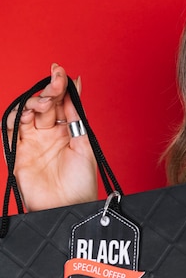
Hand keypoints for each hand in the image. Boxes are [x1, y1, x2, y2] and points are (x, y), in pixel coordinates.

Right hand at [6, 63, 97, 210]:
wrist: (69, 207)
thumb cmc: (81, 183)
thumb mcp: (84, 143)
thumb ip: (76, 114)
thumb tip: (77, 82)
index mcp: (65, 131)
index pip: (58, 101)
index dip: (58, 85)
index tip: (60, 70)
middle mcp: (46, 134)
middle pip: (42, 103)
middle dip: (48, 91)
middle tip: (56, 85)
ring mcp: (30, 142)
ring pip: (24, 112)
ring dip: (33, 102)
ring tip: (45, 104)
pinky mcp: (17, 152)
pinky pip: (10, 129)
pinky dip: (16, 116)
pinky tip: (29, 111)